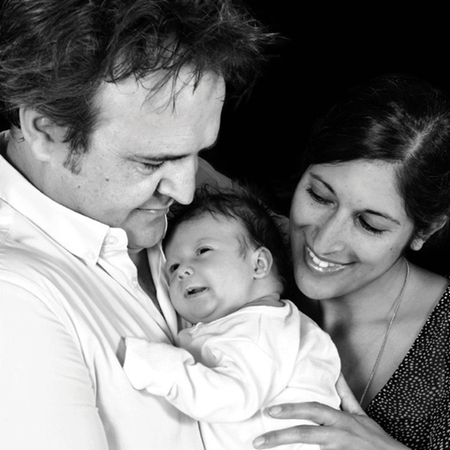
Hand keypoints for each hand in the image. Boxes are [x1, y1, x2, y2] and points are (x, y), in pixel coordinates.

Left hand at [253, 375, 409, 449]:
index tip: (270, 410)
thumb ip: (344, 394)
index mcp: (340, 420)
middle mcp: (338, 435)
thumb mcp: (359, 413)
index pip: (313, 410)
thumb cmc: (374, 438)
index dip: (292, 409)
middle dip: (280, 437)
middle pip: (306, 434)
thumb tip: (335, 371)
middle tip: (258, 441)